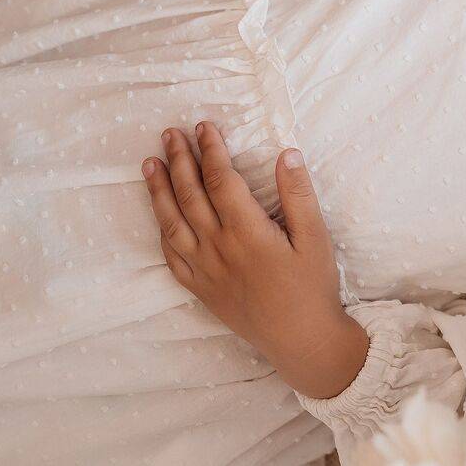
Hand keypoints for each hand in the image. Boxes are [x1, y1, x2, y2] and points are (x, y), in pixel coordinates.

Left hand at [142, 121, 369, 398]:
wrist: (300, 339)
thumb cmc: (313, 287)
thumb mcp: (316, 238)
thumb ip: (299, 195)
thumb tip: (287, 154)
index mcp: (247, 232)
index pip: (221, 180)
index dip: (211, 151)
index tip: (205, 127)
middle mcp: (218, 248)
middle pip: (190, 195)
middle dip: (179, 160)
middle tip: (170, 133)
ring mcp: (204, 270)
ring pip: (172, 222)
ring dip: (159, 190)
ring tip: (150, 163)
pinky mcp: (200, 288)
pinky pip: (170, 255)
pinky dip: (161, 229)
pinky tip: (159, 214)